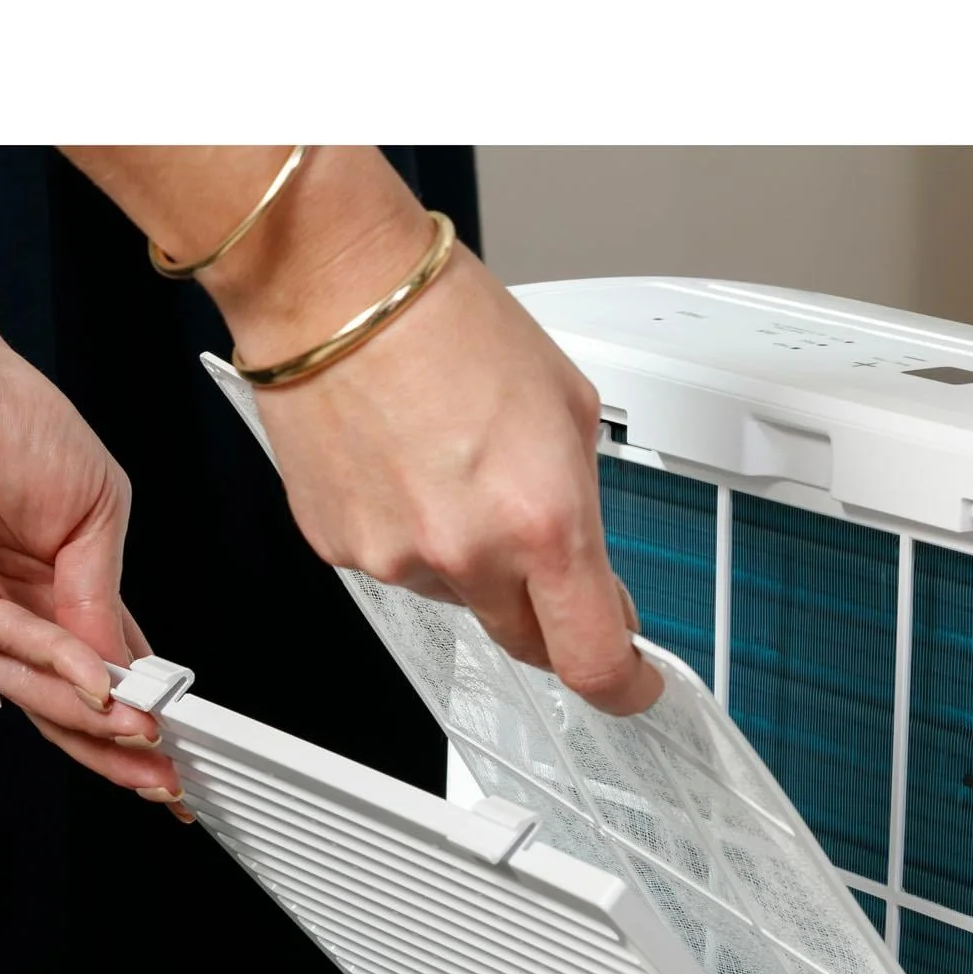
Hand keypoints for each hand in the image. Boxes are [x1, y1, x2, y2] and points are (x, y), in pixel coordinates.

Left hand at [0, 331, 187, 812]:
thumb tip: (122, 668)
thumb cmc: (13, 419)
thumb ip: (106, 593)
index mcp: (68, 594)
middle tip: (166, 780)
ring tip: (140, 730)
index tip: (188, 751)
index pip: (114, 676)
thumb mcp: (97, 512)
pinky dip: (53, 666)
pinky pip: (4, 643)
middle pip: (73, 707)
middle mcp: (24, 613)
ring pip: (38, 691)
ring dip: (91, 721)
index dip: (150, 718)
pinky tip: (93, 678)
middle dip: (121, 751)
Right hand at [61, 146, 660, 714]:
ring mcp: (398, 560)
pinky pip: (400, 566)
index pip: (593, 660)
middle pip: (528, 643)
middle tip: (548, 556)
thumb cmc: (450, 323)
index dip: (624, 685)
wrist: (336, 288)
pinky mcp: (342, 550)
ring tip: (456, 465)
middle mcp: (468, 555)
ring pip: (460, 598)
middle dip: (551, 617)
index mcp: (544, 523)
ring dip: (474, 558)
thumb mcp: (570, 408)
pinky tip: (410, 466)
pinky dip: (415, 534)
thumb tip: (588, 565)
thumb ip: (585, 503)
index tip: (635, 682)